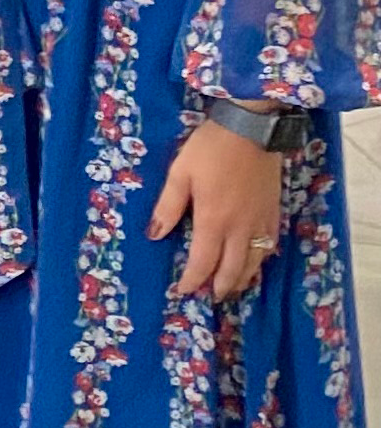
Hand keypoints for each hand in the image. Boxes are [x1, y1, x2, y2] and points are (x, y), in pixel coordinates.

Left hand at [150, 107, 287, 299]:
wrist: (252, 129)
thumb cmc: (210, 149)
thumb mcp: (180, 174)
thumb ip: (168, 207)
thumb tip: (155, 235)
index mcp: (214, 220)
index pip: (203, 262)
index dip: (192, 279)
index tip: (182, 290)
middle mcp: (240, 228)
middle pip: (232, 269)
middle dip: (220, 286)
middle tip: (210, 297)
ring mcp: (260, 221)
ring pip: (254, 261)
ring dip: (242, 278)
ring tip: (232, 288)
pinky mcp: (273, 211)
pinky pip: (269, 245)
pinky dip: (261, 259)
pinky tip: (255, 261)